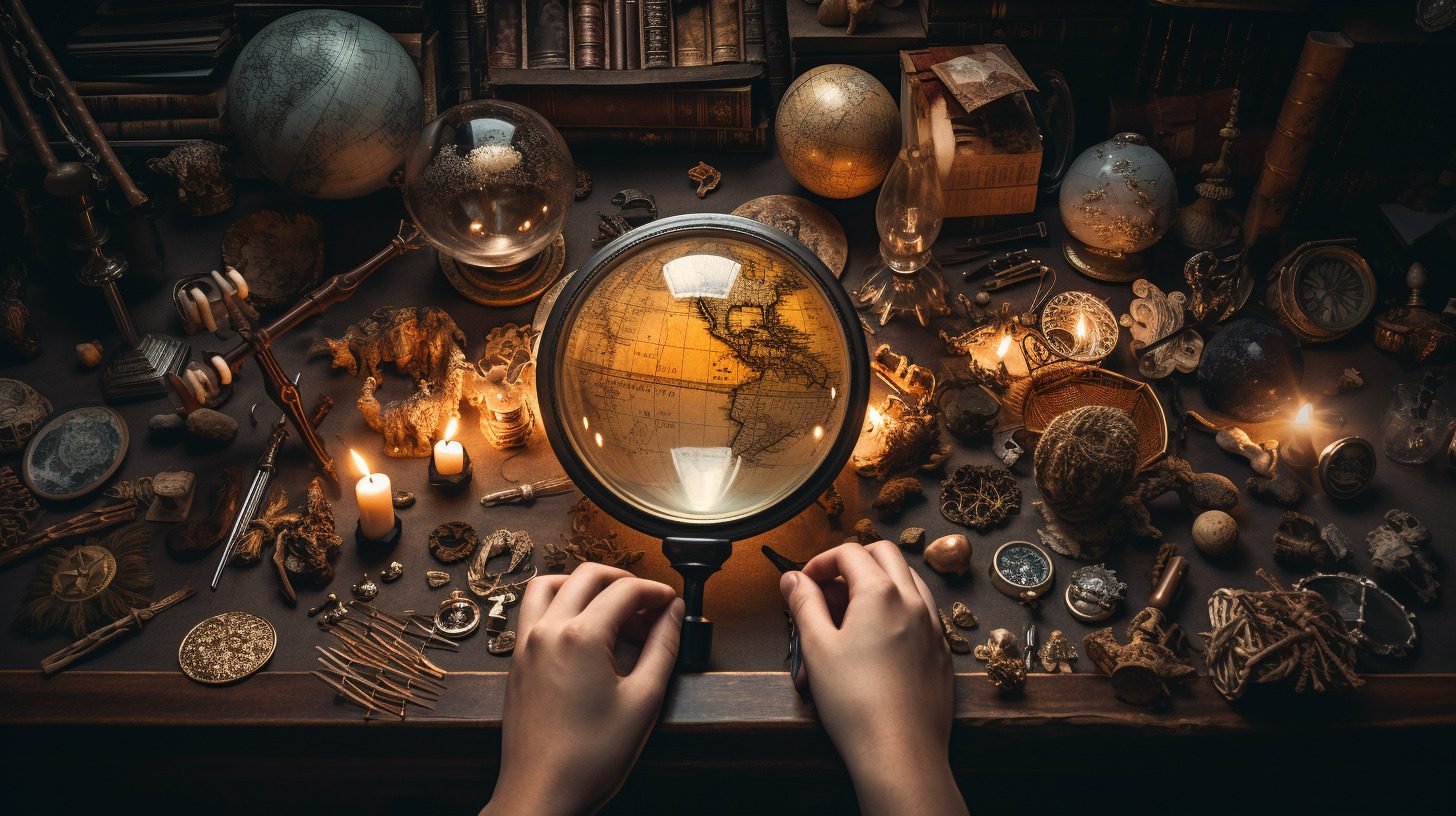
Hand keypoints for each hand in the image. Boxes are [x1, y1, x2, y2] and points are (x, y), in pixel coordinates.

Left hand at [482, 563, 683, 815]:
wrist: (542, 794)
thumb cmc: (588, 758)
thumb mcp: (643, 701)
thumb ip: (662, 648)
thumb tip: (673, 615)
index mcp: (580, 637)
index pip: (625, 590)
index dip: (655, 591)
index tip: (670, 603)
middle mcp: (547, 631)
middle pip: (587, 575)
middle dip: (623, 581)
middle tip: (647, 604)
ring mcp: (526, 644)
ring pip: (550, 584)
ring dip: (583, 584)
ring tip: (611, 607)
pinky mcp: (517, 661)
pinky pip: (533, 610)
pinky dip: (559, 603)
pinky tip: (582, 630)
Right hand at [781, 541, 965, 815]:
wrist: (900, 753)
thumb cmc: (857, 703)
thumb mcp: (817, 648)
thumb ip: (803, 604)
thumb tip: (793, 579)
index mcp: (881, 592)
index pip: (849, 552)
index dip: (820, 561)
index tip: (805, 584)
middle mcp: (914, 601)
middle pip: (885, 555)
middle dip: (853, 562)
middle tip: (828, 589)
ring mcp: (933, 627)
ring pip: (908, 581)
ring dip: (879, 583)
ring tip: (851, 614)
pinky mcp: (941, 653)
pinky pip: (922, 613)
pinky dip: (898, 610)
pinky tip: (878, 641)